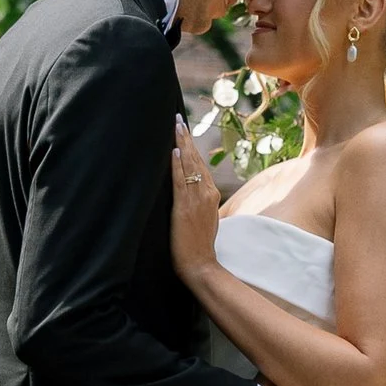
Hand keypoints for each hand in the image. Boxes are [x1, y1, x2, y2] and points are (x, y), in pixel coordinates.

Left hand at [169, 117, 223, 283]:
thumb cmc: (199, 246)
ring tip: (177, 127)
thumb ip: (199, 204)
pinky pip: (181, 181)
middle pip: (196, 160)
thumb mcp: (205, 220)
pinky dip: (177, 165)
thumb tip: (189, 194)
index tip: (185, 132)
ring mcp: (197, 200)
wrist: (202, 265)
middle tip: (179, 120)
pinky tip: (173, 151)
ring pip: (190, 166)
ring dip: (182, 144)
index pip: (201, 166)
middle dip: (186, 139)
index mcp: (212, 195)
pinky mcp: (185, 207)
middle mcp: (207, 194)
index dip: (192, 148)